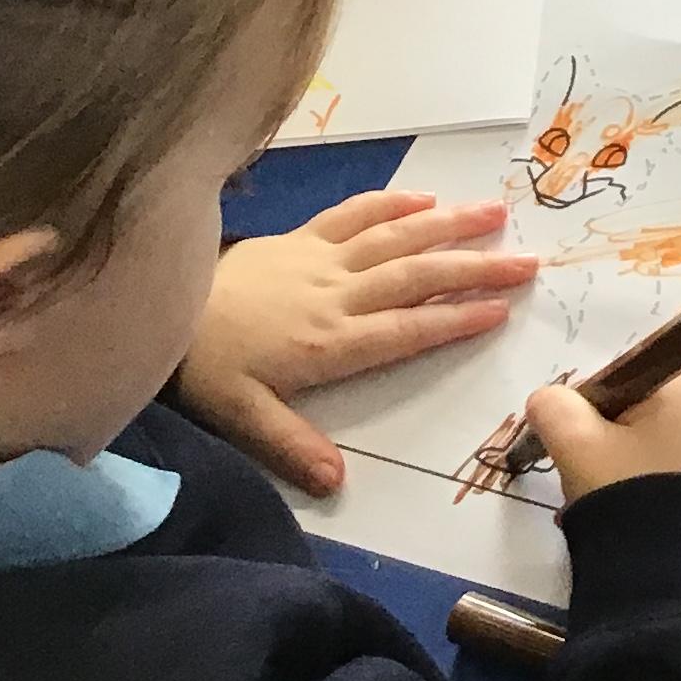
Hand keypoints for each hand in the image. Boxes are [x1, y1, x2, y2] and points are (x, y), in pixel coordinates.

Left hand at [182, 192, 537, 492]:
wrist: (153, 306)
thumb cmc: (203, 368)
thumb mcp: (243, 417)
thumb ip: (293, 445)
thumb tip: (336, 482)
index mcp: (331, 343)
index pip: (406, 329)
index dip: (454, 318)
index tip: (501, 310)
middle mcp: (336, 295)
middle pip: (415, 277)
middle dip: (474, 269)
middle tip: (527, 261)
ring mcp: (320, 260)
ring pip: (394, 237)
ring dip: (447, 225)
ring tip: (494, 214)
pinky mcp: (300, 239)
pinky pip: (352, 214)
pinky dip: (390, 203)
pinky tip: (424, 198)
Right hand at [526, 370, 680, 505]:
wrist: (675, 576)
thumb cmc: (628, 493)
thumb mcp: (577, 444)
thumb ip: (555, 407)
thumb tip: (549, 398)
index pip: (624, 379)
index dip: (591, 411)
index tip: (578, 447)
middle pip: (642, 411)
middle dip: (608, 442)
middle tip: (592, 480)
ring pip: (655, 443)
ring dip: (624, 466)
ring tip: (610, 502)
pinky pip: (675, 468)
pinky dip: (649, 483)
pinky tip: (635, 513)